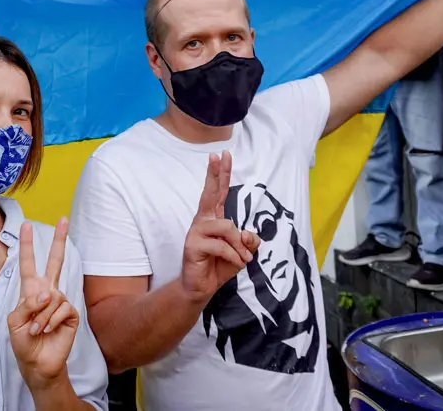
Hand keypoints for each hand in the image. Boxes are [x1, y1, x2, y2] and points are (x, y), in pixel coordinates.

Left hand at [8, 217, 78, 390]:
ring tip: (36, 330)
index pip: (28, 263)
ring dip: (41, 316)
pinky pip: (61, 308)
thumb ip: (27, 304)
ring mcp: (60, 302)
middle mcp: (47, 292)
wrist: (37, 363)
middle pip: (55, 262)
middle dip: (59, 240)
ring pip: (52, 296)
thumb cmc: (23, 342)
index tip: (26, 224)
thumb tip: (47, 293)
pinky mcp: (70, 313)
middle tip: (64, 220)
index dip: (27, 245)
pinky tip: (47, 330)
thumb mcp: (15, 322)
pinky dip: (51, 321)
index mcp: (30, 290)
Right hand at [180, 152, 259, 303]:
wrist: (201, 288)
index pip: (218, 192)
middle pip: (210, 193)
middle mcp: (203, 220)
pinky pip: (222, 245)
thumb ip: (249, 241)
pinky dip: (233, 256)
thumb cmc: (220, 266)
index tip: (222, 154)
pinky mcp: (193, 244)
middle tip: (217, 154)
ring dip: (240, 246)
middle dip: (215, 173)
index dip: (221, 174)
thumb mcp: (242, 253)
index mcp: (213, 218)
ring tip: (242, 259)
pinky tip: (234, 263)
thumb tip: (248, 233)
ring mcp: (197, 231)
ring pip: (228, 227)